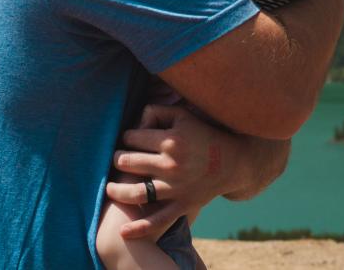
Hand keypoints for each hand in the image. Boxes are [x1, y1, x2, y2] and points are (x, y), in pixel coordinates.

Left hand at [106, 104, 237, 238]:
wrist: (233, 162)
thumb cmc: (203, 134)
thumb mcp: (182, 115)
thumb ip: (156, 111)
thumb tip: (134, 122)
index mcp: (171, 140)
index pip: (132, 138)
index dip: (127, 137)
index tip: (130, 140)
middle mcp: (171, 165)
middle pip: (128, 163)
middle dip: (118, 160)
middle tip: (118, 160)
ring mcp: (176, 188)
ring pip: (136, 193)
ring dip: (117, 190)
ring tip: (110, 188)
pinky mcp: (182, 205)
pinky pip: (157, 220)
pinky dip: (139, 228)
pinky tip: (123, 231)